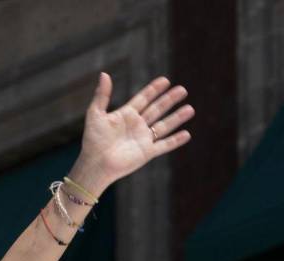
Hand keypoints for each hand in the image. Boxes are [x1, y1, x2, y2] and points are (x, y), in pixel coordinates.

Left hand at [74, 73, 194, 190]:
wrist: (95, 164)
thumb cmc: (92, 140)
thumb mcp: (95, 114)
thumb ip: (102, 95)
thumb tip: (104, 74)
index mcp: (125, 115)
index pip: (143, 99)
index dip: (154, 90)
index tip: (165, 80)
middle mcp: (136, 126)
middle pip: (157, 109)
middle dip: (169, 100)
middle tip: (182, 90)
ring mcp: (143, 139)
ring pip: (164, 126)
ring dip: (177, 117)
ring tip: (190, 109)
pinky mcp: (147, 153)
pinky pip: (164, 145)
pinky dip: (176, 140)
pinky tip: (187, 134)